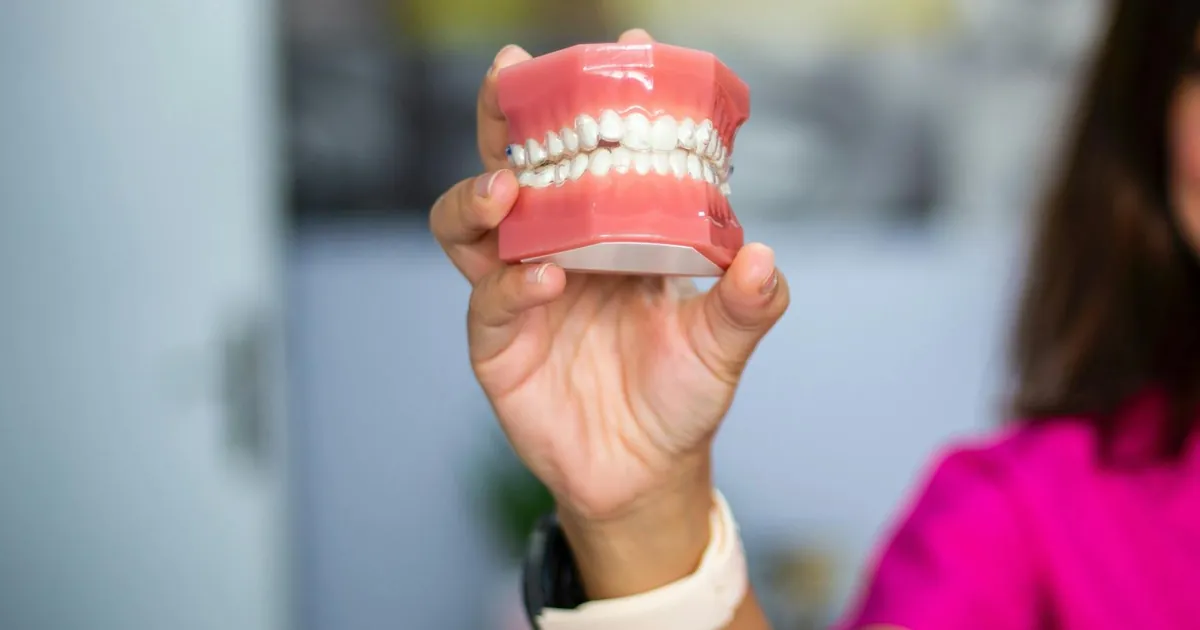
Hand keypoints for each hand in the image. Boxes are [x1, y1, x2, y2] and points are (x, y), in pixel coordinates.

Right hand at [431, 30, 788, 532]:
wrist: (646, 473)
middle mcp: (555, 249)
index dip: (604, 100)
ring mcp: (517, 292)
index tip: (632, 50)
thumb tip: (761, 256)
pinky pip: (487, 299)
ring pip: (470, 225)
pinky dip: (511, 283)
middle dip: (506, 117)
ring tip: (511, 186)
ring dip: (481, 195)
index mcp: (608, 232)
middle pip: (513, 166)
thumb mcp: (723, 344)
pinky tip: (544, 277)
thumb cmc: (681, 396)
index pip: (595, 152)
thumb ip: (747, 303)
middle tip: (513, 75)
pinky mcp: (496, 343)